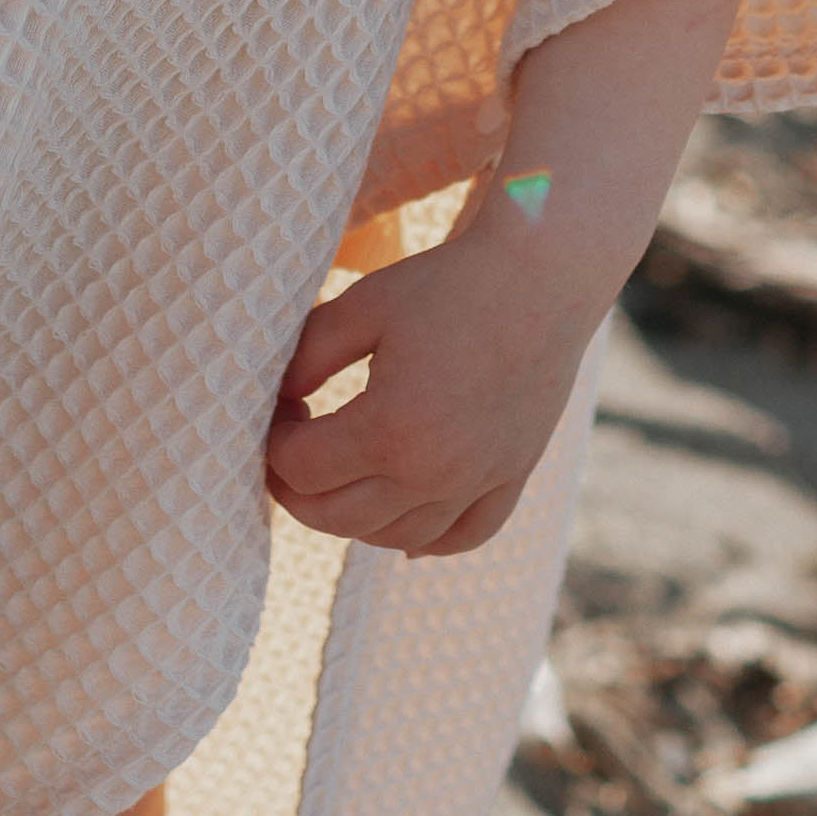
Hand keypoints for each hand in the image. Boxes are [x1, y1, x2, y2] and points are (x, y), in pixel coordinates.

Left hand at [266, 0, 761, 561]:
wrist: (544, 274)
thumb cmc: (447, 282)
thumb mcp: (361, 308)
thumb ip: (305, 359)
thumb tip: (272, 403)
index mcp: (391, 431)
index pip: (300, 468)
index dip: (274, 441)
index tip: (279, 405)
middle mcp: (435, 474)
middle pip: (335, 517)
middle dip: (297, 487)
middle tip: (290, 445)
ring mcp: (478, 483)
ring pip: (393, 537)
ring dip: (350, 516)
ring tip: (337, 472)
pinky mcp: (511, 477)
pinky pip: (461, 537)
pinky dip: (424, 541)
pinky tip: (398, 527)